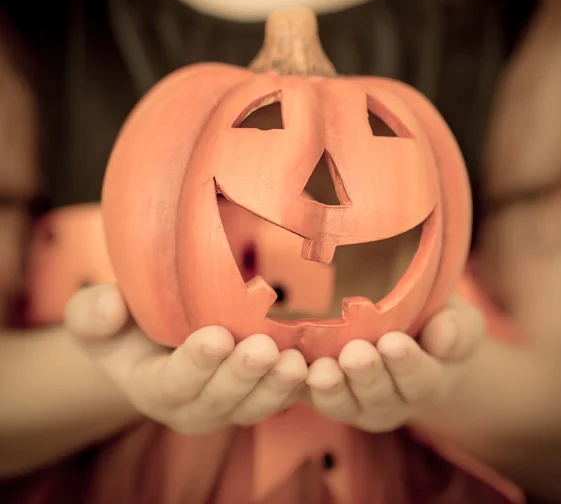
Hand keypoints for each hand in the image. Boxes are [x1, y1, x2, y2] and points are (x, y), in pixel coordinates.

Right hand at [64, 284, 307, 433]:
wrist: (158, 343)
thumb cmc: (128, 326)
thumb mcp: (98, 318)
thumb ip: (92, 313)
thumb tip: (108, 304)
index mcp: (154, 388)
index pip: (172, 382)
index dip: (194, 363)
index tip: (216, 337)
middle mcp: (195, 406)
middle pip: (220, 399)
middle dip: (242, 375)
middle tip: (263, 348)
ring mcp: (231, 404)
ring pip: (255, 404)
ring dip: (277, 386)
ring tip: (295, 361)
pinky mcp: (259, 394)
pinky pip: (281, 397)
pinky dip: (300, 386)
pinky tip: (318, 364)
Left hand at [305, 297, 485, 431]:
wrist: (404, 337)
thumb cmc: (433, 322)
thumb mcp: (457, 320)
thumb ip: (457, 328)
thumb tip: (443, 336)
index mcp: (427, 382)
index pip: (420, 379)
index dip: (407, 364)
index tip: (393, 342)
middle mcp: (391, 402)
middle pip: (378, 396)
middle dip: (366, 375)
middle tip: (354, 353)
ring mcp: (355, 403)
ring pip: (342, 404)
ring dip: (331, 388)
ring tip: (320, 370)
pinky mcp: (323, 395)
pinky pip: (308, 397)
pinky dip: (297, 385)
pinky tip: (289, 367)